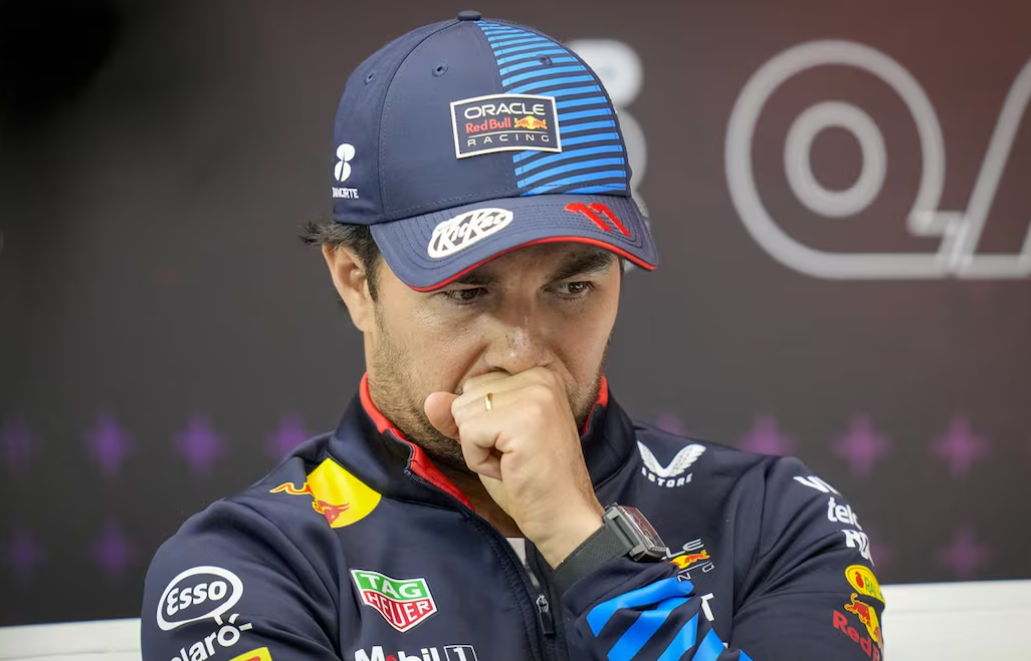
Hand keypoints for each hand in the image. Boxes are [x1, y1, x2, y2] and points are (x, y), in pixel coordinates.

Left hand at [424, 368, 603, 566]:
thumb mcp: (490, 441)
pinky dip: (479, 460)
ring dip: (478, 449)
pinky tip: (509, 470)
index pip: (475, 386)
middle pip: (466, 397)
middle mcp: (540, 378)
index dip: (482, 423)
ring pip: (463, 414)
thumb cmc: (530, 482)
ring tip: (513, 463)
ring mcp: (535, 396)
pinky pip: (469, 434)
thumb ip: (461, 417)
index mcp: (538, 376)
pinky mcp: (524, 419)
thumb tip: (431, 400)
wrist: (563, 517)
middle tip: (515, 457)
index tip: (515, 445)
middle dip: (479, 435)